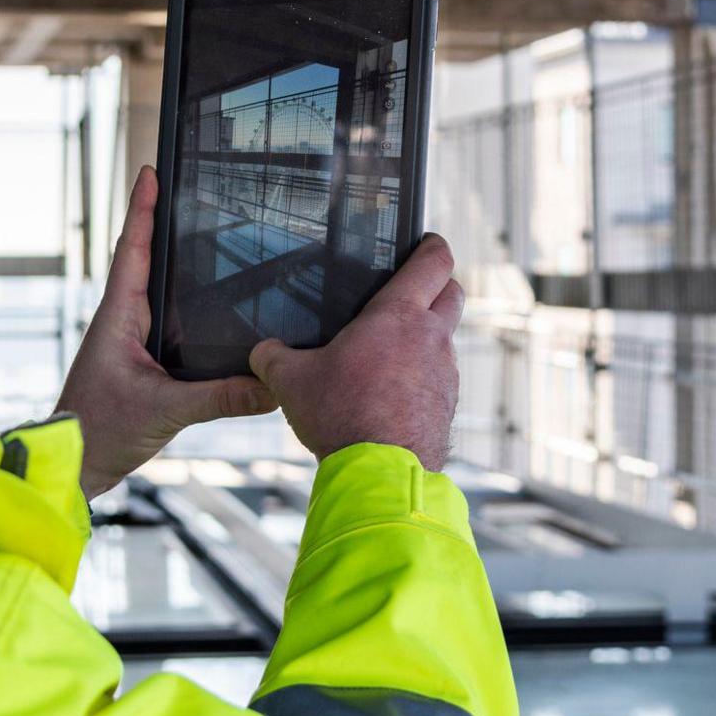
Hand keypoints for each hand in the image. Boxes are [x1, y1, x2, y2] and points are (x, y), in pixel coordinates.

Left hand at [56, 165, 276, 498]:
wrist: (72, 465)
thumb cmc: (99, 430)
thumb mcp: (165, 411)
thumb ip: (220, 398)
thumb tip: (272, 386)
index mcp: (118, 316)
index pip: (133, 249)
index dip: (142, 209)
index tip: (150, 171)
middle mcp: (122, 320)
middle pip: (143, 259)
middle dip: (159, 221)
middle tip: (181, 186)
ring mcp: (128, 340)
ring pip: (152, 288)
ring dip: (168, 259)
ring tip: (196, 229)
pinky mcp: (138, 361)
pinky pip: (163, 319)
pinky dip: (179, 300)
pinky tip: (204, 303)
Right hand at [248, 234, 463, 471]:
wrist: (380, 473)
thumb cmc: (341, 416)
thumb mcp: (292, 381)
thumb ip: (274, 358)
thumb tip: (263, 353)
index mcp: (397, 315)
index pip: (433, 262)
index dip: (433, 246)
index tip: (427, 241)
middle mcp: (431, 337)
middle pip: (453, 292)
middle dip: (438, 285)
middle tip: (414, 289)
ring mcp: (445, 372)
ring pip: (446, 338)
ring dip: (428, 337)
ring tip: (393, 351)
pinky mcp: (447, 404)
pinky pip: (440, 377)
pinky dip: (424, 375)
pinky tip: (395, 392)